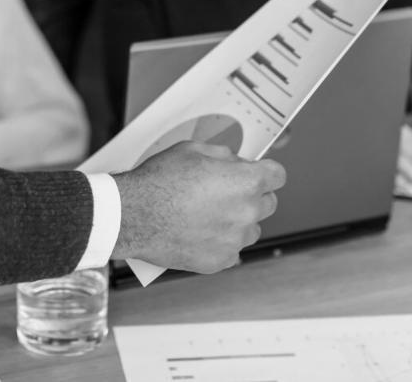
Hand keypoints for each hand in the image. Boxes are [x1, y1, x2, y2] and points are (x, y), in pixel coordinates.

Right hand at [111, 141, 284, 273]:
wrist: (134, 215)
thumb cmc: (159, 181)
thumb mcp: (193, 150)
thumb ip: (223, 156)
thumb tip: (234, 162)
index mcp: (245, 182)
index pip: (278, 176)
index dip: (267, 172)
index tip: (259, 174)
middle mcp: (246, 212)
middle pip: (268, 204)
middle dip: (252, 196)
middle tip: (226, 193)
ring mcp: (235, 240)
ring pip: (251, 229)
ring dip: (238, 222)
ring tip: (209, 215)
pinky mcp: (220, 261)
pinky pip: (232, 251)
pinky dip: (221, 243)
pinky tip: (200, 233)